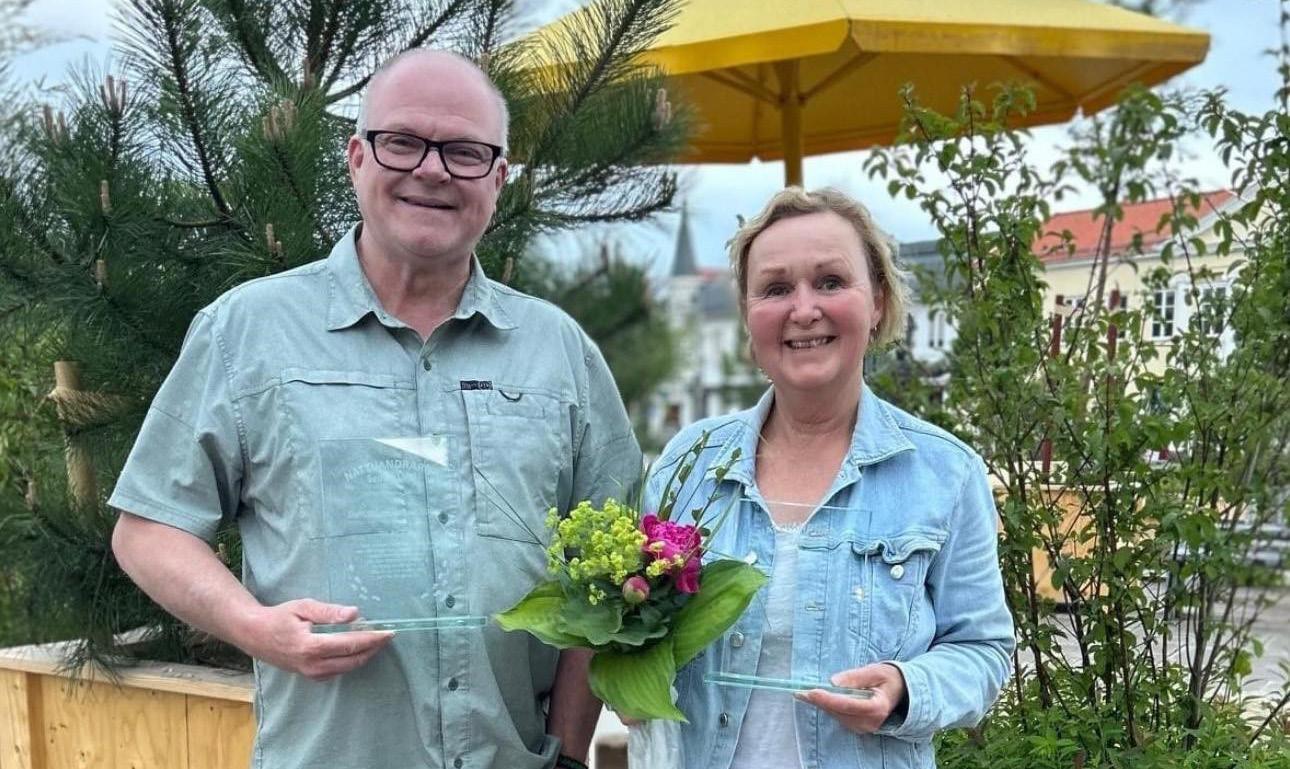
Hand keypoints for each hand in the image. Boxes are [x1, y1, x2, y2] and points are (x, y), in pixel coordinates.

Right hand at [238, 599, 393, 680]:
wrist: (255, 635)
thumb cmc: (280, 617)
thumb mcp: (303, 607)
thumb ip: (329, 612)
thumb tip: (354, 613)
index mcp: (311, 646)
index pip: (350, 644)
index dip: (372, 639)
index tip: (389, 632)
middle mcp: (313, 665)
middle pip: (353, 659)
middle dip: (373, 648)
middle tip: (387, 636)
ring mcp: (311, 674)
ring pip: (347, 668)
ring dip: (365, 655)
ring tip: (377, 641)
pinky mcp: (311, 676)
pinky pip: (338, 671)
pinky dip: (351, 661)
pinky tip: (358, 650)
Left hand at [796, 663, 906, 734]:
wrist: (902, 692)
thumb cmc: (889, 678)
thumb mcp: (875, 671)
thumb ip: (855, 677)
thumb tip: (833, 682)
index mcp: (877, 707)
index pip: (848, 705)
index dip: (828, 699)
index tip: (811, 692)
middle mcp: (870, 722)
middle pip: (839, 712)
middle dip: (819, 701)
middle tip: (799, 691)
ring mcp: (864, 727)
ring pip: (837, 715)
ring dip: (821, 704)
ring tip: (803, 693)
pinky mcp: (859, 727)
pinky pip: (839, 717)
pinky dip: (828, 707)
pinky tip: (817, 698)